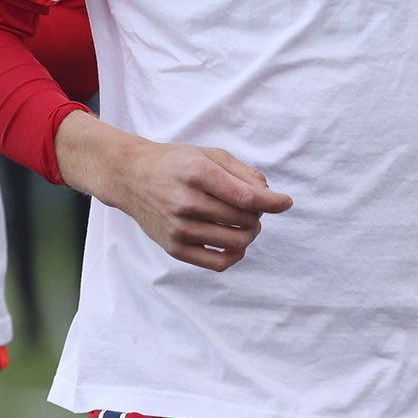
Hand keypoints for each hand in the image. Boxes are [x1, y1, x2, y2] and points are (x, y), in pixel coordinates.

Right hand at [55, 113, 292, 271]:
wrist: (131, 177)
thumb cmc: (175, 163)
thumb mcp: (209, 155)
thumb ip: (242, 173)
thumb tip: (269, 195)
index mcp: (197, 174)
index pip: (246, 198)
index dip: (272, 203)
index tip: (285, 202)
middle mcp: (187, 203)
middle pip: (244, 220)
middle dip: (258, 214)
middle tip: (252, 206)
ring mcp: (179, 228)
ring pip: (235, 242)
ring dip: (249, 233)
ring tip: (243, 222)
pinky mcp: (174, 247)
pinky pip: (216, 263)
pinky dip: (234, 255)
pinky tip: (235, 243)